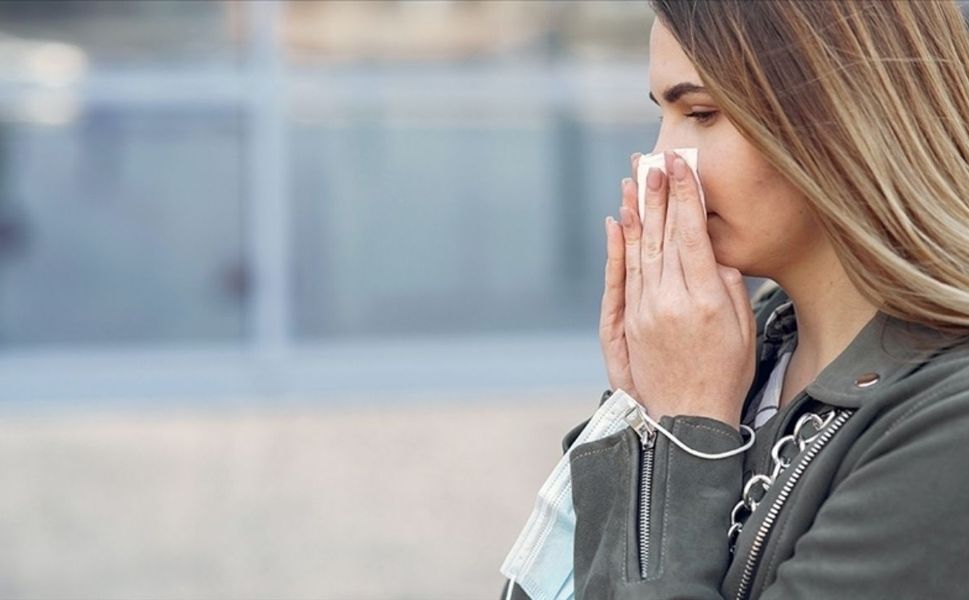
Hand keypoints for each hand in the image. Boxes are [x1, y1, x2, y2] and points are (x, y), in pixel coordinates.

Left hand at [604, 151, 755, 428]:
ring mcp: (643, 312)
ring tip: (634, 179)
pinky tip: (618, 222)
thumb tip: (712, 253)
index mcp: (705, 300)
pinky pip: (621, 277)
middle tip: (653, 160)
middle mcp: (669, 301)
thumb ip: (729, 287)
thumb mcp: (743, 331)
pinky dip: (618, 247)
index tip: (680, 165)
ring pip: (638, 250)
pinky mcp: (627, 323)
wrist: (688, 420)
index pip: (690, 234)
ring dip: (636, 211)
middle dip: (657, 194)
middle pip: (661, 235)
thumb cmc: (726, 375)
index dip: (685, 196)